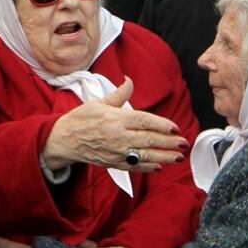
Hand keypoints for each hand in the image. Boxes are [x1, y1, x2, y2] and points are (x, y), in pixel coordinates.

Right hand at [43, 77, 186, 171]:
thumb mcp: (99, 103)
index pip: (144, 121)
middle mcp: (118, 137)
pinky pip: (133, 166)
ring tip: (178, 157)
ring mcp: (116, 152)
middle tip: (184, 143)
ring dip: (163, 157)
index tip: (174, 127)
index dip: (161, 124)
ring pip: (144, 156)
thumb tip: (129, 80)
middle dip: (169, 142)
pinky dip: (147, 167)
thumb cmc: (81, 119)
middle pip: (148, 140)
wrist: (64, 140)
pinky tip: (159, 166)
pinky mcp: (113, 163)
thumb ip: (119, 95)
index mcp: (116, 119)